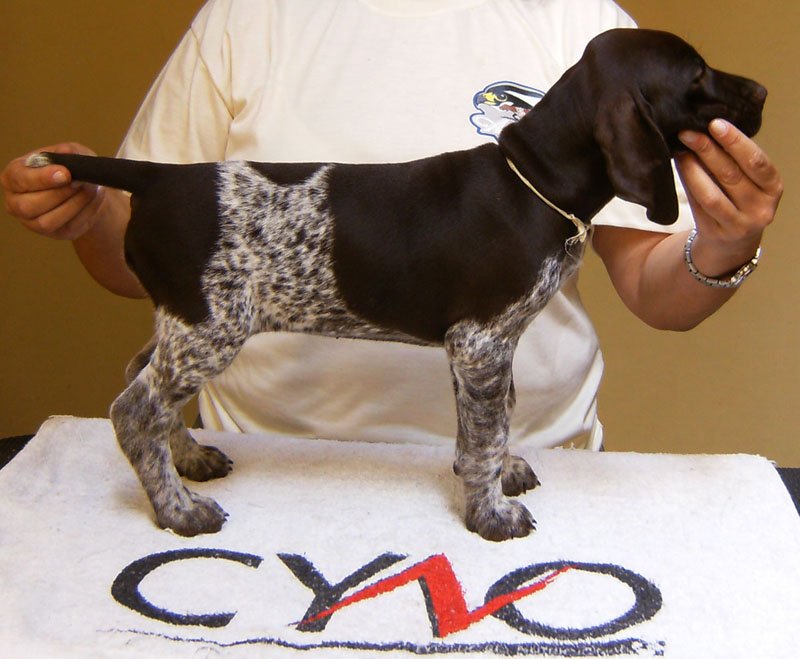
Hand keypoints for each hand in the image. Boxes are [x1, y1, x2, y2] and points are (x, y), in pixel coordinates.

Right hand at [1, 142, 104, 240]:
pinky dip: (85, 213)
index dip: (42, 178)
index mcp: (13, 177)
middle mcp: (16, 202)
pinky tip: (95, 199)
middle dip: (59, 194)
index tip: (65, 174)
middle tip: (80, 182)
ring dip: (73, 205)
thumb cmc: (68, 168)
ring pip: (47, 222)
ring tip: (90, 190)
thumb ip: (67, 151)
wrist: (84, 187)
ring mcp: (33, 222)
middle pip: (28, 206)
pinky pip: (68, 228)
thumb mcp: (69, 152)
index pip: (19, 180)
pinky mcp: (55, 233)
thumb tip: (67, 152)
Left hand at [676, 119, 782, 275]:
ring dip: (692, 169)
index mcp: (773, 187)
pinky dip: (687, 186)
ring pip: (711, 194)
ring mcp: (738, 224)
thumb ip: (736, 160)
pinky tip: (679, 169)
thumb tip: (707, 129)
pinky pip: (698, 207)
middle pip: (730, 175)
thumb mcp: (749, 181)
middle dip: (707, 150)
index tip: (715, 123)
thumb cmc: (740, 200)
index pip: (756, 161)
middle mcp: (760, 208)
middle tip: (688, 132)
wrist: (732, 242)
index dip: (735, 141)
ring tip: (679, 150)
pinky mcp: (716, 234)